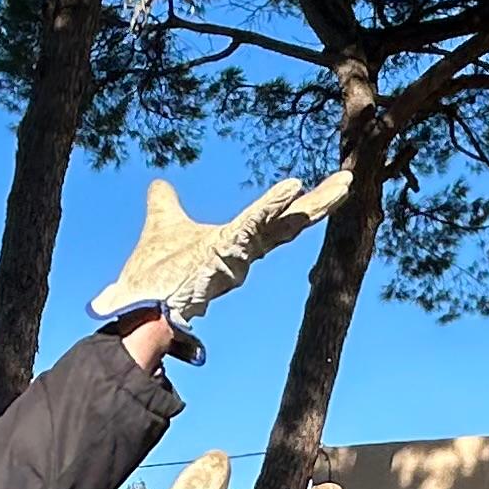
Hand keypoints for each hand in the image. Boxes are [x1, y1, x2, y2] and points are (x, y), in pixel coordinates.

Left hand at [89, 171, 354, 326]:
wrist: (141, 306)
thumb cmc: (155, 275)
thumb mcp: (163, 224)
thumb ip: (165, 205)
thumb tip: (159, 184)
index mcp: (236, 244)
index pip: (276, 220)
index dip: (298, 203)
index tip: (323, 186)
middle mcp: (244, 252)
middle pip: (290, 223)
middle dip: (319, 203)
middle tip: (347, 182)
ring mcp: (237, 255)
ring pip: (281, 225)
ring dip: (311, 204)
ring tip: (341, 185)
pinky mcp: (224, 253)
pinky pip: (251, 225)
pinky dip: (272, 205)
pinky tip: (292, 186)